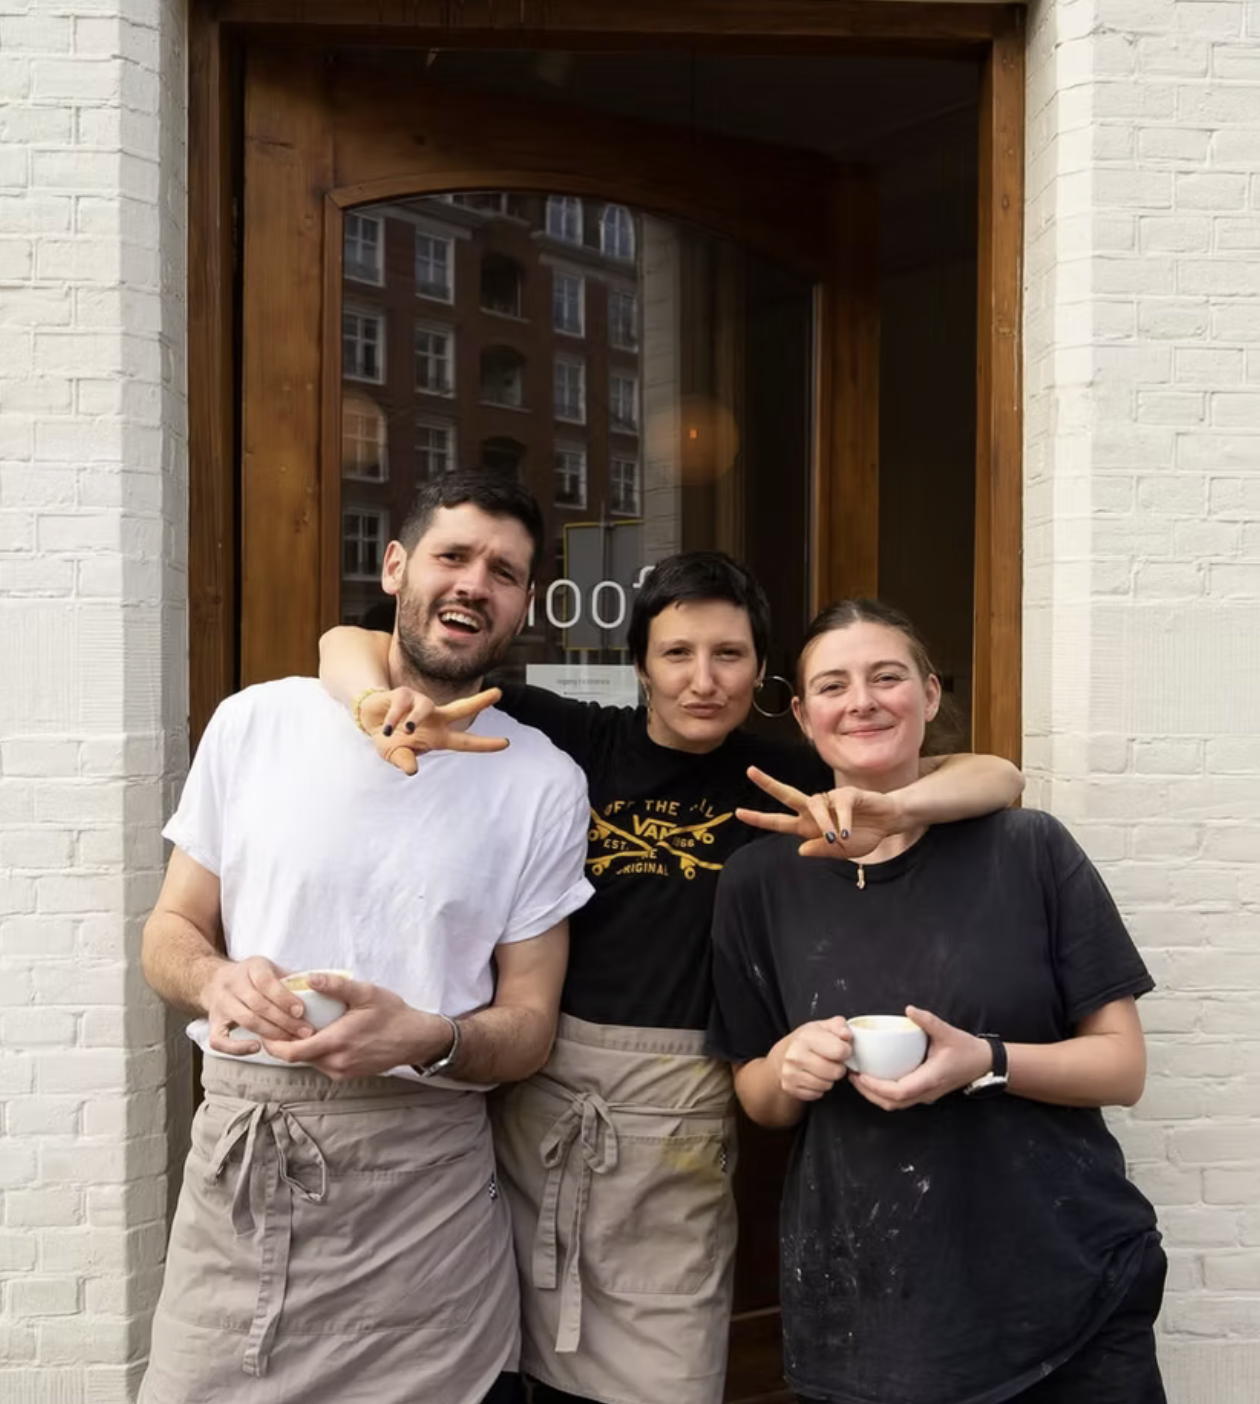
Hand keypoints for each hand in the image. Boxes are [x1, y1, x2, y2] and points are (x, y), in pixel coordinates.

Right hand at [202, 956, 312, 1055]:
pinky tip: (257, 1048)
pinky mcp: (213, 1023)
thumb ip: (293, 978)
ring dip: (271, 1033)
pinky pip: (220, 1040)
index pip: (266, 982)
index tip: (302, 1011)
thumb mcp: (272, 969)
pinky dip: (237, 1047)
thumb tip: (323, 988)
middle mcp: (233, 984)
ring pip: (246, 1020)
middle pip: (259, 1004)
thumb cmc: (255, 977)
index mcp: (251, 967)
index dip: (285, 998)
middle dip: (284, 1020)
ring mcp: (221, 1004)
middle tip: (305, 1032)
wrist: (216, 981)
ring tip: (291, 1041)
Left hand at [262, 972, 452, 1079]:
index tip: (264, 1029)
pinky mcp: (348, 1074)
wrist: (416, 1039)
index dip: (272, 1043)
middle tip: (276, 1023)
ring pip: (309, 1061)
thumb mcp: (366, 993)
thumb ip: (336, 986)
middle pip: (296, 1058)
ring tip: (297, 1026)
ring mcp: (342, 1071)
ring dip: (300, 1046)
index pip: (291, 1052)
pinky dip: (315, 1051)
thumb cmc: (392, 1014)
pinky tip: (319, 1034)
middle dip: (283, 1042)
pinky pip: (322, 1064)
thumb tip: (309, 978)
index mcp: (336, 1043)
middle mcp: (336, 1063)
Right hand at [357, 687, 508, 775]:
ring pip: (425, 708)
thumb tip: (412, 769)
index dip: (484, 744)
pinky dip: (393, 719)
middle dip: (479, 701)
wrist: (369, 720)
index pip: (465, 741)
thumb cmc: (390, 740)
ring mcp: (420, 703)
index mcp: (438, 736)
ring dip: (415, 719)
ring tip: (407, 730)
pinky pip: (401, 706)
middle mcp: (434, 718)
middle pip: (461, 708)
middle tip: (499, 692)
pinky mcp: (403, 694)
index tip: (506, 743)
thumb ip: (403, 761)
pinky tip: (387, 729)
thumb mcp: (395, 755)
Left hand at [737, 767, 906, 858]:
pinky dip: (842, 821)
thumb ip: (822, 851)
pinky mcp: (847, 794)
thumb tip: (800, 849)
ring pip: (815, 806)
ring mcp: (831, 800)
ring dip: (823, 823)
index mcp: (808, 826)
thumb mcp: (842, 852)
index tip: (738, 812)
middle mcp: (815, 810)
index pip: (779, 822)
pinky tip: (846, 832)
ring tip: (836, 838)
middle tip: (750, 772)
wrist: (888, 822)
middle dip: (769, 784)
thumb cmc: (863, 836)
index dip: (760, 818)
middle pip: (788, 795)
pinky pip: (840, 806)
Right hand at [777, 1017, 852, 1100]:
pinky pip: (817, 1094)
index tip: (841, 1049)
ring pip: (827, 1085)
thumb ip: (839, 1026)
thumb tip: (846, 1035)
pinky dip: (819, 1088)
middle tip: (832, 1061)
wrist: (783, 1054)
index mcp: (806, 1037)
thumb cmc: (807, 1040)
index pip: (840, 1051)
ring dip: (829, 1079)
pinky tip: (814, 1077)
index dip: (846, 1051)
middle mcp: (795, 1055)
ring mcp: (791, 1073)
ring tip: (823, 1068)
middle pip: (835, 1072)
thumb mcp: (823, 1026)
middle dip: (839, 1067)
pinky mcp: (790, 1088)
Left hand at [848, 1006, 991, 1111]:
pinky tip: (873, 1078)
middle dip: (868, 1092)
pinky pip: (899, 1099)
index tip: (860, 1075)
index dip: (876, 1087)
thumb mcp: (948, 1032)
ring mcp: (925, 1096)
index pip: (898, 1092)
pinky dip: (883, 1093)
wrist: (983, 1064)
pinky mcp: (923, 1093)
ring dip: (874, 1095)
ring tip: (858, 1077)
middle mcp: (925, 1092)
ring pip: (894, 1105)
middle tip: (851, 1075)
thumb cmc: (966, 1049)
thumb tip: (909, 1009)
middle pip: (891, 1104)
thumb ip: (928, 1021)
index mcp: (930, 1079)